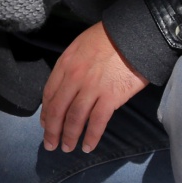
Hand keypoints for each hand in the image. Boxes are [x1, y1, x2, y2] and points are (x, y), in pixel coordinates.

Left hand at [41, 22, 148, 152]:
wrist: (136, 34)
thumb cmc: (111, 37)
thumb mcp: (82, 45)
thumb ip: (72, 65)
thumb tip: (67, 86)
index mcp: (65, 64)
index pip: (49, 93)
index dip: (46, 113)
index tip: (45, 125)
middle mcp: (74, 78)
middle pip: (58, 109)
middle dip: (52, 131)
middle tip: (51, 145)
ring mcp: (91, 88)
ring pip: (74, 118)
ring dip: (69, 136)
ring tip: (67, 148)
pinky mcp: (110, 97)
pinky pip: (97, 122)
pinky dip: (91, 137)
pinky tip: (88, 146)